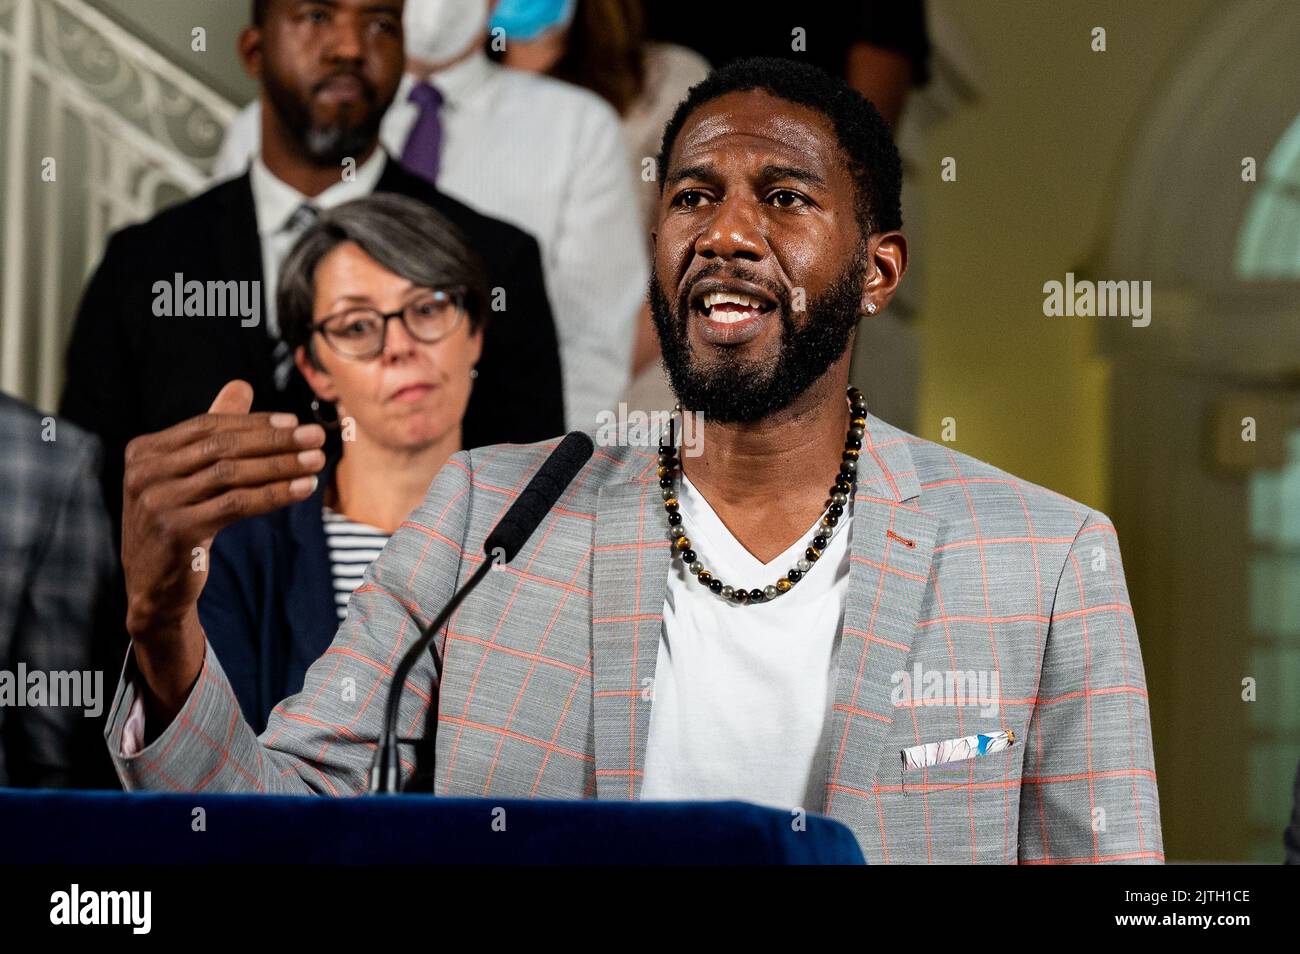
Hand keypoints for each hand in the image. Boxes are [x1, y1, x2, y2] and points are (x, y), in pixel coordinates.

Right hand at [121, 381, 324, 676]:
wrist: (154, 587)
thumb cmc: (177, 522)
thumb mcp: (188, 475)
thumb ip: (211, 431)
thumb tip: (241, 384)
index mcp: (144, 451)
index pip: (209, 426)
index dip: (255, 422)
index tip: (295, 422)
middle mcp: (144, 472)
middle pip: (222, 447)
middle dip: (275, 441)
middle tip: (316, 438)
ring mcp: (156, 501)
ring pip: (232, 475)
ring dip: (281, 466)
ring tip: (317, 462)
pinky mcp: (176, 530)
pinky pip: (236, 505)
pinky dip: (274, 495)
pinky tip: (302, 489)